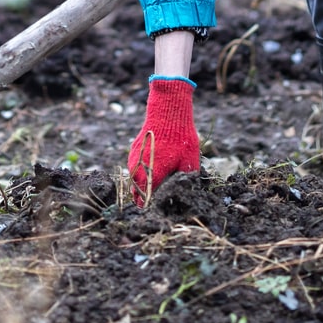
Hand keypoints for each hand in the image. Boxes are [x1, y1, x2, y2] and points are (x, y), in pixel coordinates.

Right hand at [126, 77, 199, 202]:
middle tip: (148, 206)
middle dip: (141, 199)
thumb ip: (187, 180)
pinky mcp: (134, 149)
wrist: (167, 112)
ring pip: (132, 179)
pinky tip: (145, 174)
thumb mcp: (190, 161)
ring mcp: (135, 158)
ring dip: (137, 187)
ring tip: (145, 193)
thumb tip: (188, 193)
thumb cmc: (180, 137)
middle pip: (135, 191)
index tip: (153, 211)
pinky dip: (137, 174)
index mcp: (153, 173)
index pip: (146, 197)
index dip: (149, 206)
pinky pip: (132, 167)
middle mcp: (140, 167)